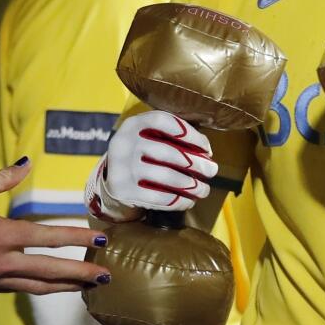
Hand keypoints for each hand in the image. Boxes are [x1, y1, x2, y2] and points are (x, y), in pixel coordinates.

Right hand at [0, 159, 109, 294]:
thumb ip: (4, 177)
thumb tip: (27, 162)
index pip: (46, 238)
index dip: (75, 238)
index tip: (98, 238)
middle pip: (49, 271)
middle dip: (81, 273)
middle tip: (106, 274)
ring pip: (37, 286)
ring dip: (66, 286)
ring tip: (91, 286)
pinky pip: (20, 289)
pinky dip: (43, 288)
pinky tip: (58, 286)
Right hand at [85, 110, 216, 220]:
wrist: (112, 175)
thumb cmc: (143, 152)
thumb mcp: (151, 136)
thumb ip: (174, 137)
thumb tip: (206, 153)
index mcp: (134, 124)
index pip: (165, 122)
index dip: (190, 134)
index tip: (207, 148)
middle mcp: (124, 143)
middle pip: (168, 152)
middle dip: (196, 164)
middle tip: (212, 171)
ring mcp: (121, 168)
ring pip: (165, 176)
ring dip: (191, 185)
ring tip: (204, 189)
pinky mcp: (122, 190)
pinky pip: (157, 198)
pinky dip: (178, 201)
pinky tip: (189, 201)